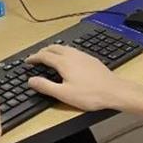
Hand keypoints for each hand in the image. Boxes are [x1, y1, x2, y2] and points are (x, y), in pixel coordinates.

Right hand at [26, 45, 142, 122]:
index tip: (28, 61)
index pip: (44, 56)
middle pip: (54, 48)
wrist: (114, 91)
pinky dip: (64, 52)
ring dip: (54, 50)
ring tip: (49, 56)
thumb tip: (31, 80)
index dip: (34, 58)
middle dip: (43, 51)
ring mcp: (83, 55)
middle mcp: (73, 55)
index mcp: (64, 62)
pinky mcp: (91, 59)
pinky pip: (73, 50)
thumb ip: (45, 86)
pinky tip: (68, 60)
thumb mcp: (64, 94)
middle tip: (36, 57)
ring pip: (65, 47)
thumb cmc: (89, 95)